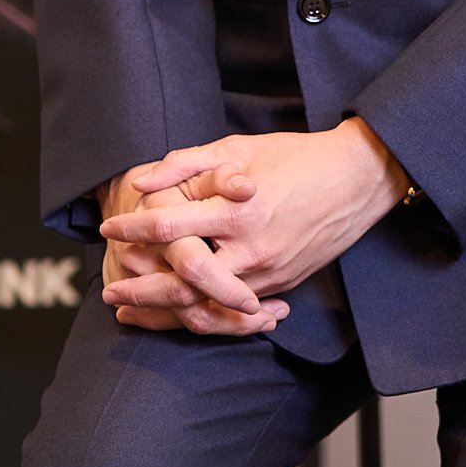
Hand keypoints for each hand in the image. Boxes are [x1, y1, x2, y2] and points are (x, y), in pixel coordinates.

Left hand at [99, 122, 408, 310]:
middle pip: (182, 282)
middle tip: (110, 293)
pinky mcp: (282, 285)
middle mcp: (251, 247)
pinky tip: (180, 316)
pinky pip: (236, 313)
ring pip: (207, 308)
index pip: (169, 227)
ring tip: (135, 313)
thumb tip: (142, 179)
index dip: (132, 229)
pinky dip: (204, 319)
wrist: (357, 179)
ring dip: (166, 313)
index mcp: (237, 209)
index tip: (109, 229)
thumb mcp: (239, 148)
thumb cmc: (294, 156)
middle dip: (140, 291)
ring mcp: (268, 272)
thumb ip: (187, 163)